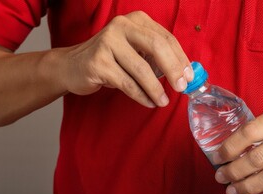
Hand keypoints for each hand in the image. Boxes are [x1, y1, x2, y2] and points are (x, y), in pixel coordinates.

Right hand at [54, 11, 192, 106]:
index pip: (166, 38)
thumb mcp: (135, 51)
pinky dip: (141, 95)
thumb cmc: (111, 60)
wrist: (72, 66)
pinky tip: (149, 102)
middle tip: (181, 88)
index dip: (180, 59)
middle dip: (173, 69)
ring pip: (141, 69)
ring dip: (156, 89)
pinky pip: (127, 83)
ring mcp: (107, 42)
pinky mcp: (98, 62)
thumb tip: (184, 75)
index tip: (190, 77)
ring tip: (163, 102)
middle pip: (157, 46)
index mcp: (136, 21)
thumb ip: (157, 58)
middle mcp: (122, 26)